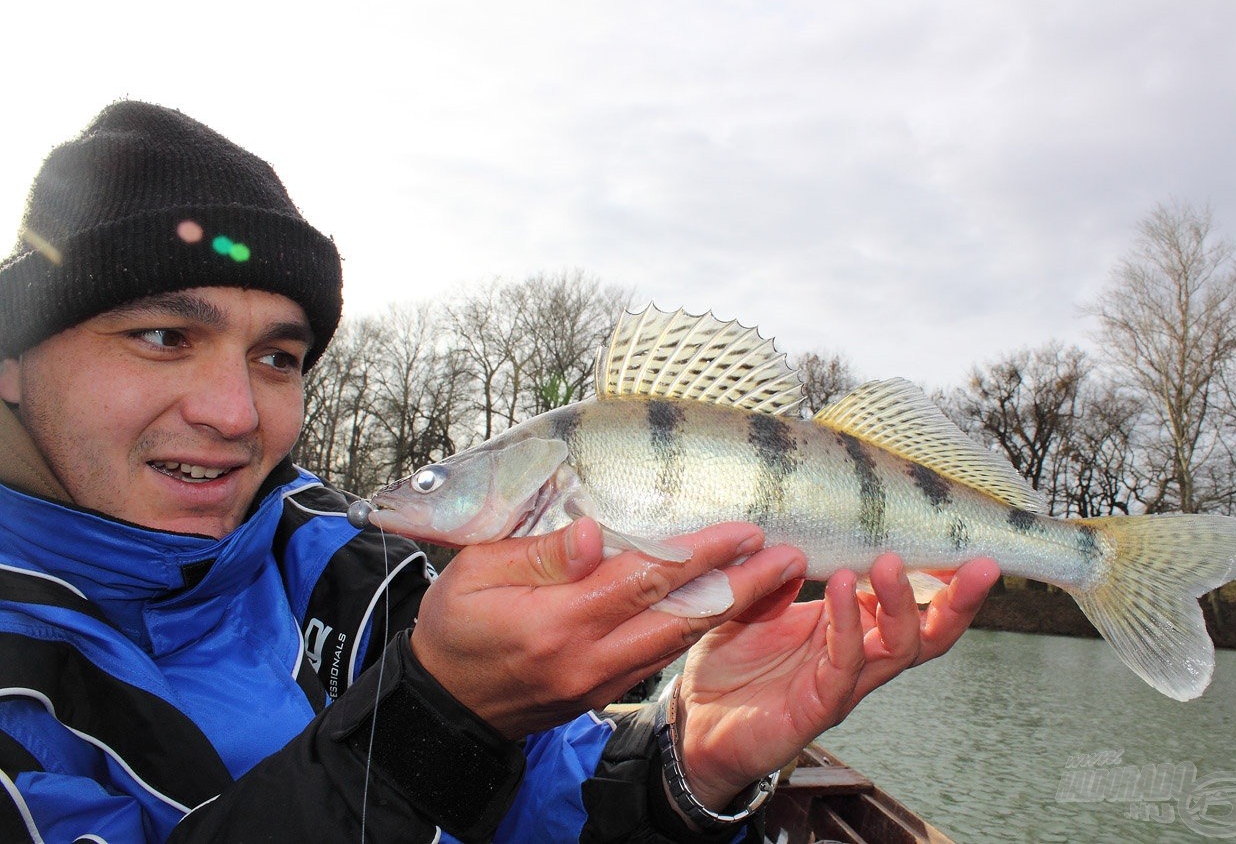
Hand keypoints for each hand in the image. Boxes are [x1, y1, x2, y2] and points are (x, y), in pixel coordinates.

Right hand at [409, 518, 808, 738]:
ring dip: (728, 609)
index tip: (743, 530)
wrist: (442, 709)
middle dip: (740, 586)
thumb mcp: (474, 574)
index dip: (699, 554)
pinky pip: (657, 658)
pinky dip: (695, 631)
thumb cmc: (452, 628)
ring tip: (770, 578)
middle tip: (788, 556)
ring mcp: (599, 682)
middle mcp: (588, 659)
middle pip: (679, 617)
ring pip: (676, 642)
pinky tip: (722, 606)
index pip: (643, 580)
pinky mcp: (601, 693)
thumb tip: (593, 532)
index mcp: (557, 623)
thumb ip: (539, 553)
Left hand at [677, 554, 998, 809]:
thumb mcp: (749, 605)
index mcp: (847, 627)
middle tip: (978, 565)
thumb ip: (774, 577)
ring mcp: (841, 684)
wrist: (694, 721)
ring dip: (899, 604)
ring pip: (898, 650)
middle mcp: (856, 656)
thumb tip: (796, 546)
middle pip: (927, 633)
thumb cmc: (729, 665)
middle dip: (957, 601)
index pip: (909, 602)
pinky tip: (838, 588)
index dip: (941, 577)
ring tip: (889, 565)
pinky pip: (844, 666)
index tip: (964, 542)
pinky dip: (847, 626)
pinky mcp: (816, 708)